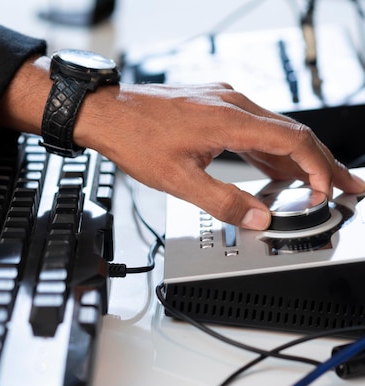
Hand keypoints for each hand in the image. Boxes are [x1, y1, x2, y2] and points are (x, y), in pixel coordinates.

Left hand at [76, 82, 364, 228]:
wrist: (108, 113)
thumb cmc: (136, 139)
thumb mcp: (178, 180)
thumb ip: (222, 201)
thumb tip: (258, 219)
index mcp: (230, 120)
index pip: (293, 141)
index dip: (317, 168)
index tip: (328, 192)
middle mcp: (234, 104)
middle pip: (294, 134)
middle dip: (323, 164)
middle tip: (347, 187)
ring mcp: (225, 103)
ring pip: (276, 132)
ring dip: (299, 160)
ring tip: (319, 184)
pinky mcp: (215, 108)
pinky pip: (256, 130)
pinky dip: (273, 153)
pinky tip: (278, 171)